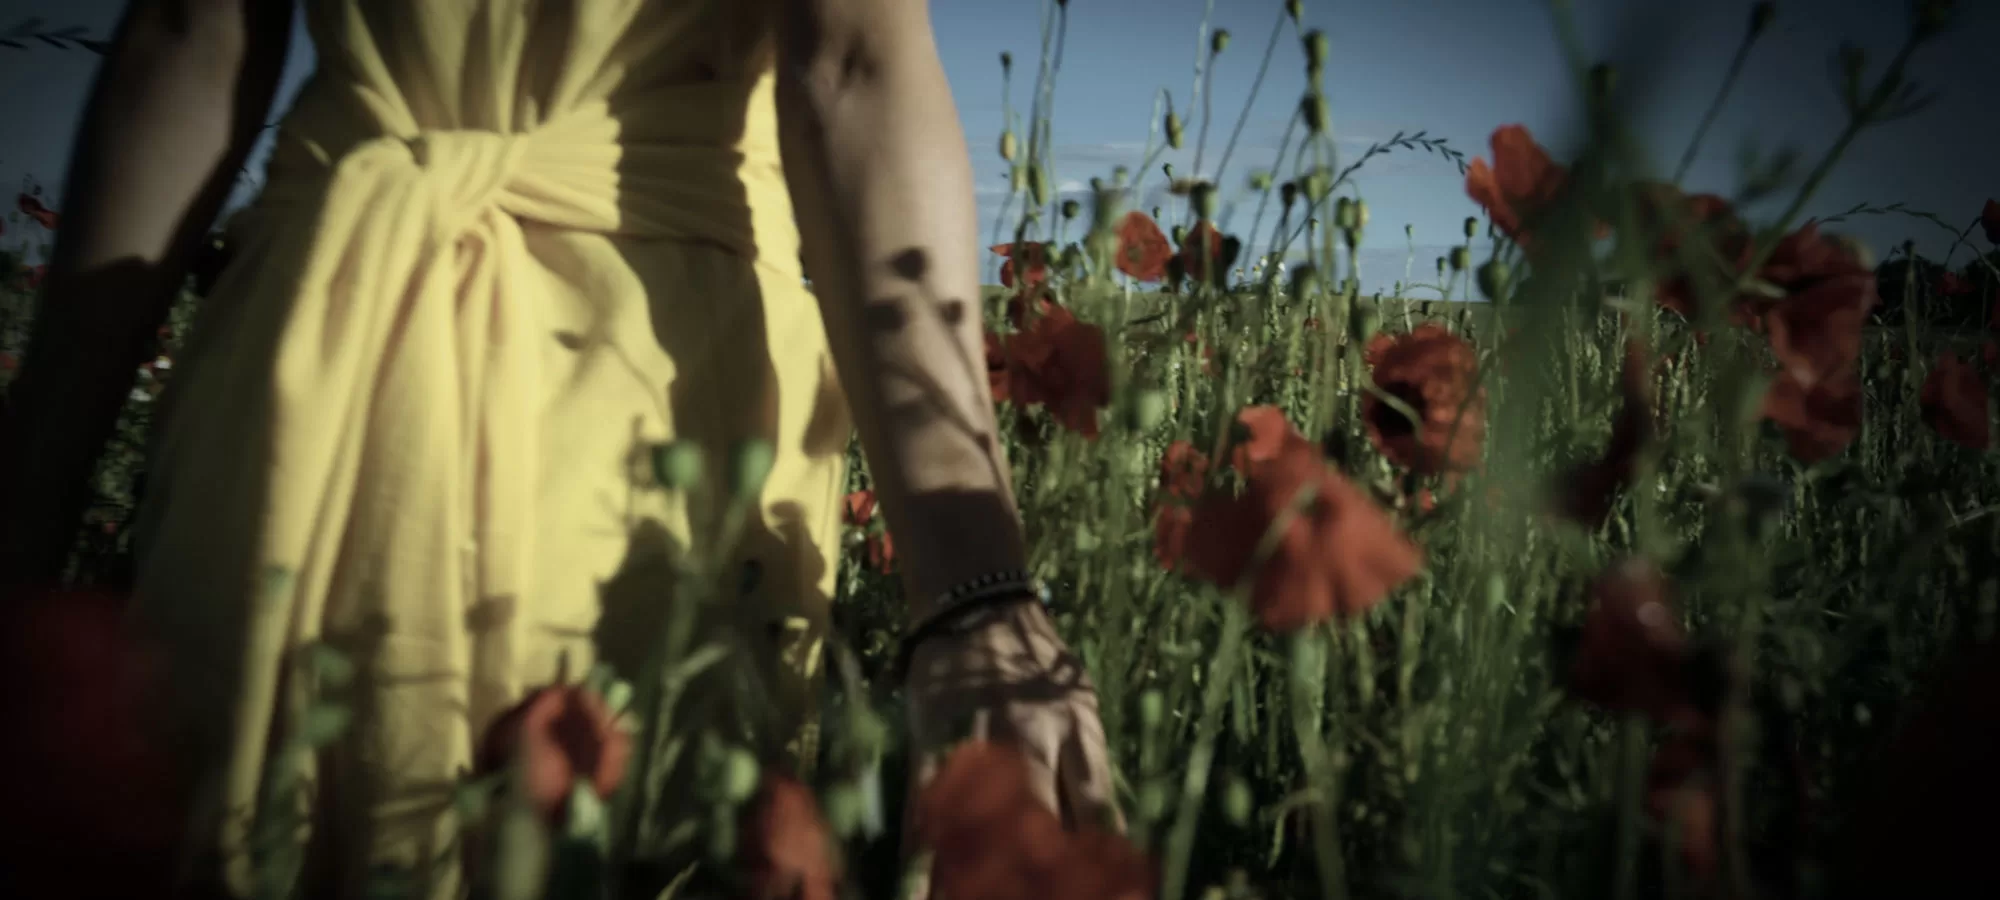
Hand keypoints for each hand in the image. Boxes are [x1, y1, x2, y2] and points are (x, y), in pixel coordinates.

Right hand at [900, 599, 1122, 893]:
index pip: (1100, 813)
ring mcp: (982, 740)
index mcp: (1080, 733)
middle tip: (1039, 894)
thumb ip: (1088, 765)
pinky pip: (931, 805)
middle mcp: (1037, 740)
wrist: (978, 604)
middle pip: (1048, 829)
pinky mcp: (934, 738)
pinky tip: (925, 889)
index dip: (1102, 863)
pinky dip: (926, 855)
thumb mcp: (1080, 704)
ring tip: (982, 895)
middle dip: (1048, 876)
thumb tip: (1107, 832)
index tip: (1103, 889)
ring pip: (989, 823)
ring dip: (989, 874)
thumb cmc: (1038, 661)